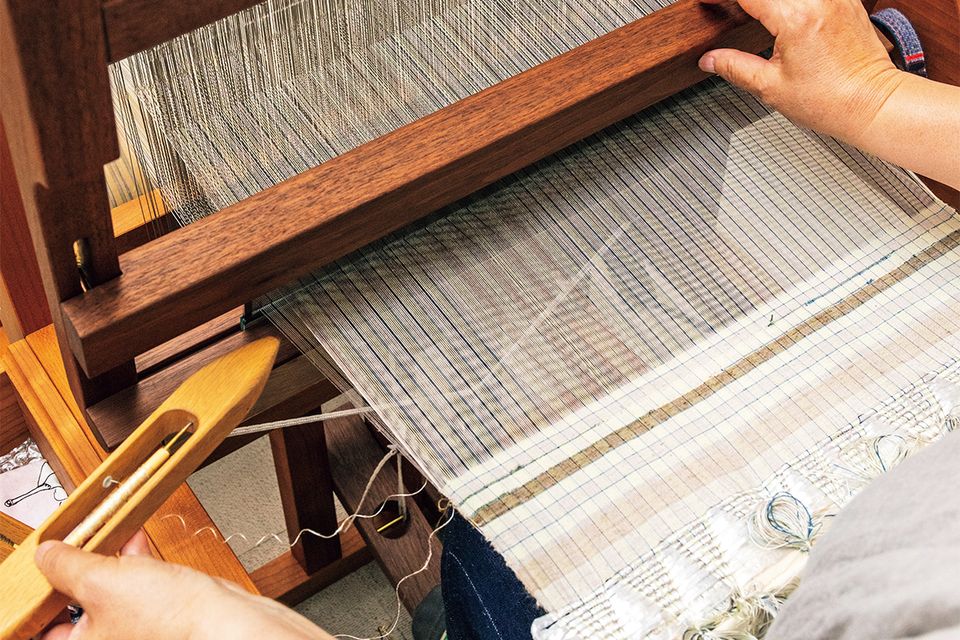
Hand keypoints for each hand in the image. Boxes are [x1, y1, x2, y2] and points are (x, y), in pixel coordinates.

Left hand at [35, 531, 333, 639]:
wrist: (223, 620)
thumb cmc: (171, 620)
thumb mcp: (102, 580)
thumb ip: (67, 564)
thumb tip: (46, 554)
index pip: (43, 626)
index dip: (41, 594)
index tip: (43, 565)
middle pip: (73, 607)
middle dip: (75, 570)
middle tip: (74, 545)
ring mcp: (131, 631)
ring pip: (106, 593)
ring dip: (107, 562)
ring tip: (106, 536)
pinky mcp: (156, 616)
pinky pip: (134, 588)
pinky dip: (133, 565)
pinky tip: (134, 544)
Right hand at [697, 0, 959, 190]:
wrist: (872, 103)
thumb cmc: (831, 100)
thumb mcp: (771, 87)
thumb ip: (735, 67)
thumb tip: (710, 59)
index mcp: (795, 18)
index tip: (708, 4)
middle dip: (745, 0)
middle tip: (728, 10)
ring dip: (768, 1)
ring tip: (752, 12)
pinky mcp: (846, 1)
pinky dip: (790, 1)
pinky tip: (781, 11)